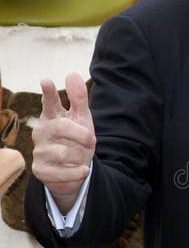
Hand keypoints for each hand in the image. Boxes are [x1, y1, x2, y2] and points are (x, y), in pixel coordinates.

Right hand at [31, 72, 95, 213]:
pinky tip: (80, 170)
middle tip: (91, 140)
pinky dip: (77, 173)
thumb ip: (78, 98)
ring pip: (64, 153)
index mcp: (52, 116)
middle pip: (61, 127)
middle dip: (82, 135)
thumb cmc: (77, 140)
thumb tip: (72, 74)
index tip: (46, 81)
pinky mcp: (40, 170)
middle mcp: (42, 132)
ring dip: (80, 157)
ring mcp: (39, 151)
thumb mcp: (82, 119)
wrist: (75, 170)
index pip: (49, 102)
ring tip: (80, 158)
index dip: (48, 93)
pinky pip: (63, 173)